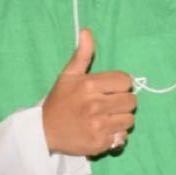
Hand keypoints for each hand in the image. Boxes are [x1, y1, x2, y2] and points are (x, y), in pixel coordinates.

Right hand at [41, 29, 135, 155]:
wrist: (44, 132)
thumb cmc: (59, 101)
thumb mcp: (68, 75)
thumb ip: (81, 55)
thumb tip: (86, 31)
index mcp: (89, 85)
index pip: (126, 81)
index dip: (120, 84)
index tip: (110, 89)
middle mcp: (95, 105)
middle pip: (131, 100)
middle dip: (122, 101)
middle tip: (109, 103)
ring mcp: (98, 126)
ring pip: (129, 119)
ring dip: (121, 118)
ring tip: (107, 117)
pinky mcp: (100, 143)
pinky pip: (123, 136)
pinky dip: (116, 134)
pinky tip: (104, 130)